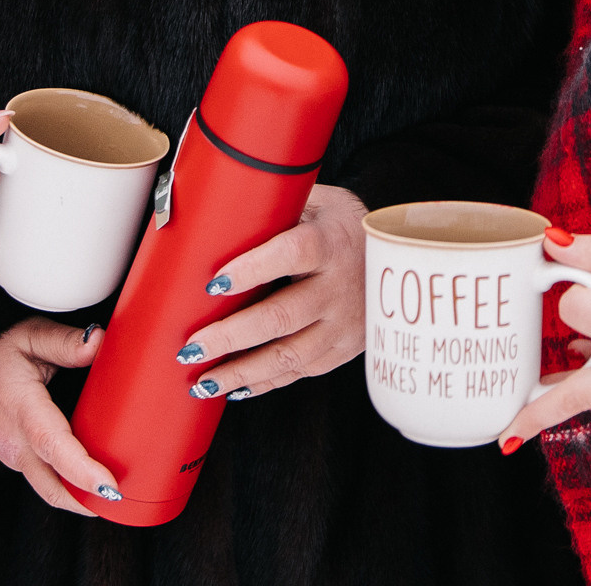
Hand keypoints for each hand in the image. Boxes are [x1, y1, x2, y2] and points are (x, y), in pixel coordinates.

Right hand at [0, 318, 120, 512]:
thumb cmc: (6, 355)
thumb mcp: (32, 334)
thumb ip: (65, 341)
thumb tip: (99, 344)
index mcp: (18, 407)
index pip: (51, 444)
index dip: (80, 470)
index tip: (108, 485)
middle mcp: (11, 440)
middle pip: (50, 484)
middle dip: (85, 502)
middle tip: (121, 501)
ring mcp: (10, 456)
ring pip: (47, 486)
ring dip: (78, 495)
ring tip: (113, 493)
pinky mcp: (16, 462)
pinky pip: (43, 478)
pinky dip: (66, 483)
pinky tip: (90, 479)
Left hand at [174, 184, 365, 400]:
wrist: (400, 254)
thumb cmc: (338, 224)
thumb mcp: (316, 203)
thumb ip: (275, 208)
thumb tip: (215, 210)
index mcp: (330, 242)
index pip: (292, 254)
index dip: (252, 268)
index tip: (213, 283)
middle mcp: (340, 286)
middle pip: (281, 316)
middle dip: (230, 337)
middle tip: (190, 348)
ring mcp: (345, 323)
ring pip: (289, 356)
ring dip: (241, 372)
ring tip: (202, 380)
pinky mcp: (346, 349)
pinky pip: (302, 372)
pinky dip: (266, 382)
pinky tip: (235, 387)